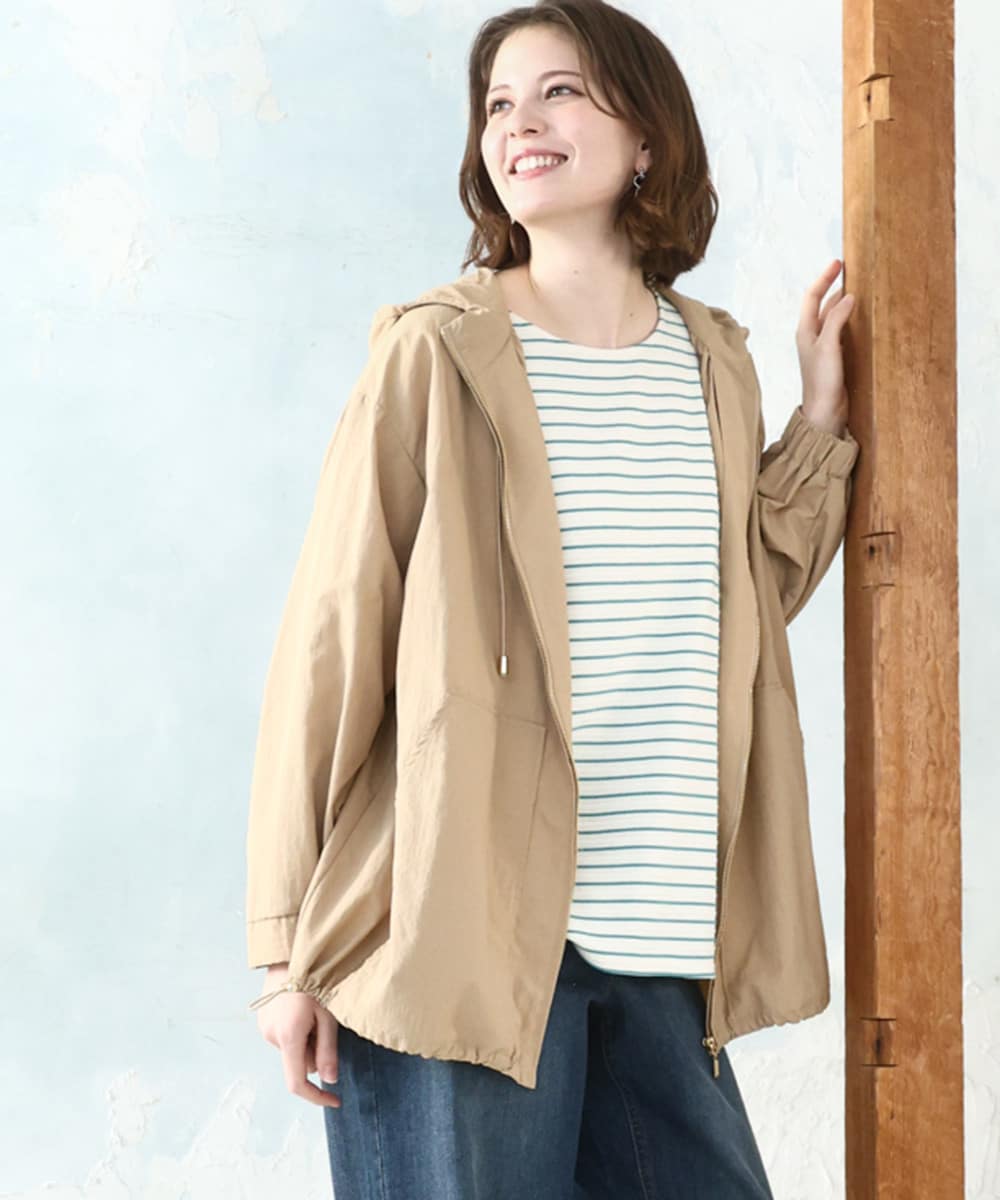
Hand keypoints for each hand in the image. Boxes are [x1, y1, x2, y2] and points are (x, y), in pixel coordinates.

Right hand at [254, 965, 341, 1108]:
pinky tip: (302, 1009)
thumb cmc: (314, 980)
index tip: (335, 1100)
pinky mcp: (262, 1020)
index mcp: (288, 1036)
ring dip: (306, 1041)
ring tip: (314, 1010)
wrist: (290, 953)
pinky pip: (284, 1037)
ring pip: (292, 1050)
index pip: (297, 1082)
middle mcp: (271, 1036)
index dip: (316, 1096)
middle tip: (327, 1024)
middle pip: (298, 1062)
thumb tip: (330, 1080)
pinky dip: (297, 1032)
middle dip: (316, 1053)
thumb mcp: (328, 1015)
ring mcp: (264, 1028)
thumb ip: (328, 1050)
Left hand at [796, 258, 854, 437]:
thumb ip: (836, 320)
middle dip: (835, 286)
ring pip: (835, 317)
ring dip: (845, 302)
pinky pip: (844, 331)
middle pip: (823, 304)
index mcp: (805, 331)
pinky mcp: (836, 357)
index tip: (838, 262)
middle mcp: (813, 336)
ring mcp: (825, 347)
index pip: (812, 297)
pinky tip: (864, 316)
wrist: (824, 413)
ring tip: (861, 288)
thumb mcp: (828, 347)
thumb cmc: (821, 382)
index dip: (824, 278)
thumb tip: (848, 297)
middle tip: (853, 271)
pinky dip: (852, 319)